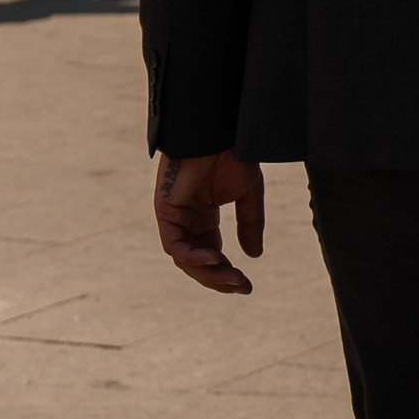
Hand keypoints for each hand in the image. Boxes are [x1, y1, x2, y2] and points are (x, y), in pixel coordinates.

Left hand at [155, 151, 263, 294]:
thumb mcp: (248, 195)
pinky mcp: (165, 209)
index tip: (247, 286)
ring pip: (184, 258)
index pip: (210, 254)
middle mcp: (186, 219)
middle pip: (197, 262)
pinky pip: (174, 244)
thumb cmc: (232, 154)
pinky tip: (214, 260)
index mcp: (203, 216)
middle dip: (218, 278)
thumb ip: (249, 224)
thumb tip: (254, 256)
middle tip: (241, 286)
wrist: (218, 131)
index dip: (226, 273)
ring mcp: (174, 216)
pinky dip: (192, 256)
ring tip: (232, 277)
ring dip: (207, 272)